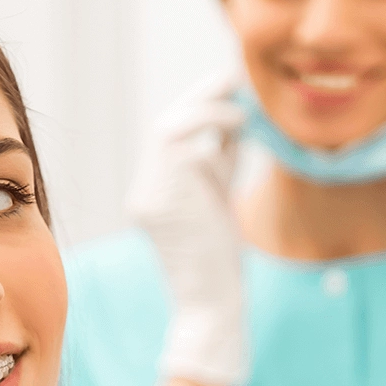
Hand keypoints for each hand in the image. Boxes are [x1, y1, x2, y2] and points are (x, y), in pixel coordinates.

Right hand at [126, 75, 247, 385]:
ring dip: (209, 110)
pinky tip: (239, 128)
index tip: (228, 96)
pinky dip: (213, 125)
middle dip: (199, 98)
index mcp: (153, 195)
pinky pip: (183, 142)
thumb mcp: (219, 203)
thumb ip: (219, 166)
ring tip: (242, 111)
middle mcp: (143, 192)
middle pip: (165, 128)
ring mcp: (147, 193)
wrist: (209, 305)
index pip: (171, 141)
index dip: (198, 112)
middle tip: (232, 81)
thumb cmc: (219, 265)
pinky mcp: (160, 194)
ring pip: (170, 128)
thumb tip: (234, 124)